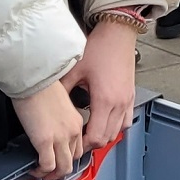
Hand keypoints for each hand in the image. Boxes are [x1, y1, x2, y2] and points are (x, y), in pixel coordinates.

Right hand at [13, 79, 85, 179]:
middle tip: (50, 171)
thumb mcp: (58, 101)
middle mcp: (73, 130)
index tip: (59, 158)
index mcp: (77, 120)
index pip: (79, 146)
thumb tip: (49, 125)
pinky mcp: (45, 141)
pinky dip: (41, 171)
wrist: (32, 78)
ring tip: (41, 173)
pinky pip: (47, 166)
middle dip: (61, 168)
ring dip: (53, 174)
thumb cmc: (41, 84)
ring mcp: (60, 137)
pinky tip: (33, 168)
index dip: (68, 156)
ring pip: (63, 167)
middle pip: (73, 159)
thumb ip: (59, 116)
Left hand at [62, 20, 139, 153]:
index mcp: (104, 100)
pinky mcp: (130, 95)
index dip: (82, 145)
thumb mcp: (74, 69)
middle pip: (106, 138)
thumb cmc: (100, 48)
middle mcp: (118, 103)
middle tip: (78, 142)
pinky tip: (105, 121)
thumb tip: (49, 102)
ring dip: (104, 136)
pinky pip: (126, 120)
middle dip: (91, 144)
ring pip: (118, 132)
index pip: (95, 137)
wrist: (118, 34)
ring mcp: (127, 100)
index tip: (72, 143)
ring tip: (90, 133)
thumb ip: (63, 89)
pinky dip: (116, 126)